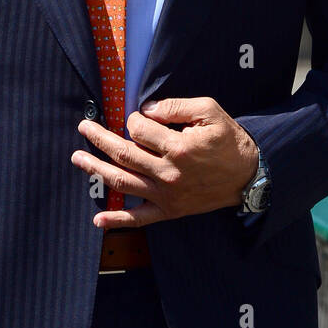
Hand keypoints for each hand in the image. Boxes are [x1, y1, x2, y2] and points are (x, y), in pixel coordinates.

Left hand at [72, 96, 259, 228]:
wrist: (249, 176)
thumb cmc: (228, 140)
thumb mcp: (209, 111)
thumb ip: (175, 107)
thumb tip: (146, 110)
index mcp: (178, 147)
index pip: (139, 129)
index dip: (132, 119)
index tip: (135, 116)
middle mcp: (168, 173)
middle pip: (123, 154)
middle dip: (99, 138)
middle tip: (84, 127)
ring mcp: (166, 195)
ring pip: (123, 182)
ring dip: (96, 170)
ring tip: (78, 158)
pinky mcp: (169, 211)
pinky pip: (139, 218)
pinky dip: (117, 221)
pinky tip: (97, 220)